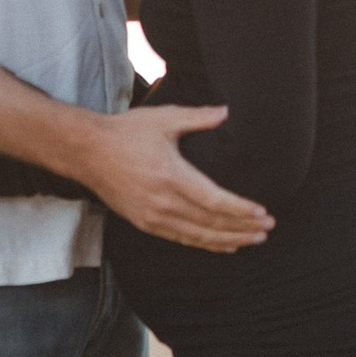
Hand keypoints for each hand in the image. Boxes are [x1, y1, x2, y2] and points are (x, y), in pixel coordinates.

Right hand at [75, 102, 271, 251]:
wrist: (87, 151)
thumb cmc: (126, 131)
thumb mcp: (163, 119)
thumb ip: (198, 117)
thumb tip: (227, 111)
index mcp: (172, 176)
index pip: (215, 201)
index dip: (241, 210)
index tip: (263, 213)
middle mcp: (164, 202)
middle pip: (212, 224)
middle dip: (243, 228)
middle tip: (267, 228)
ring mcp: (153, 216)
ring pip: (199, 236)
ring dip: (228, 240)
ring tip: (253, 239)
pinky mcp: (145, 223)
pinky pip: (182, 239)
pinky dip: (206, 244)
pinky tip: (224, 245)